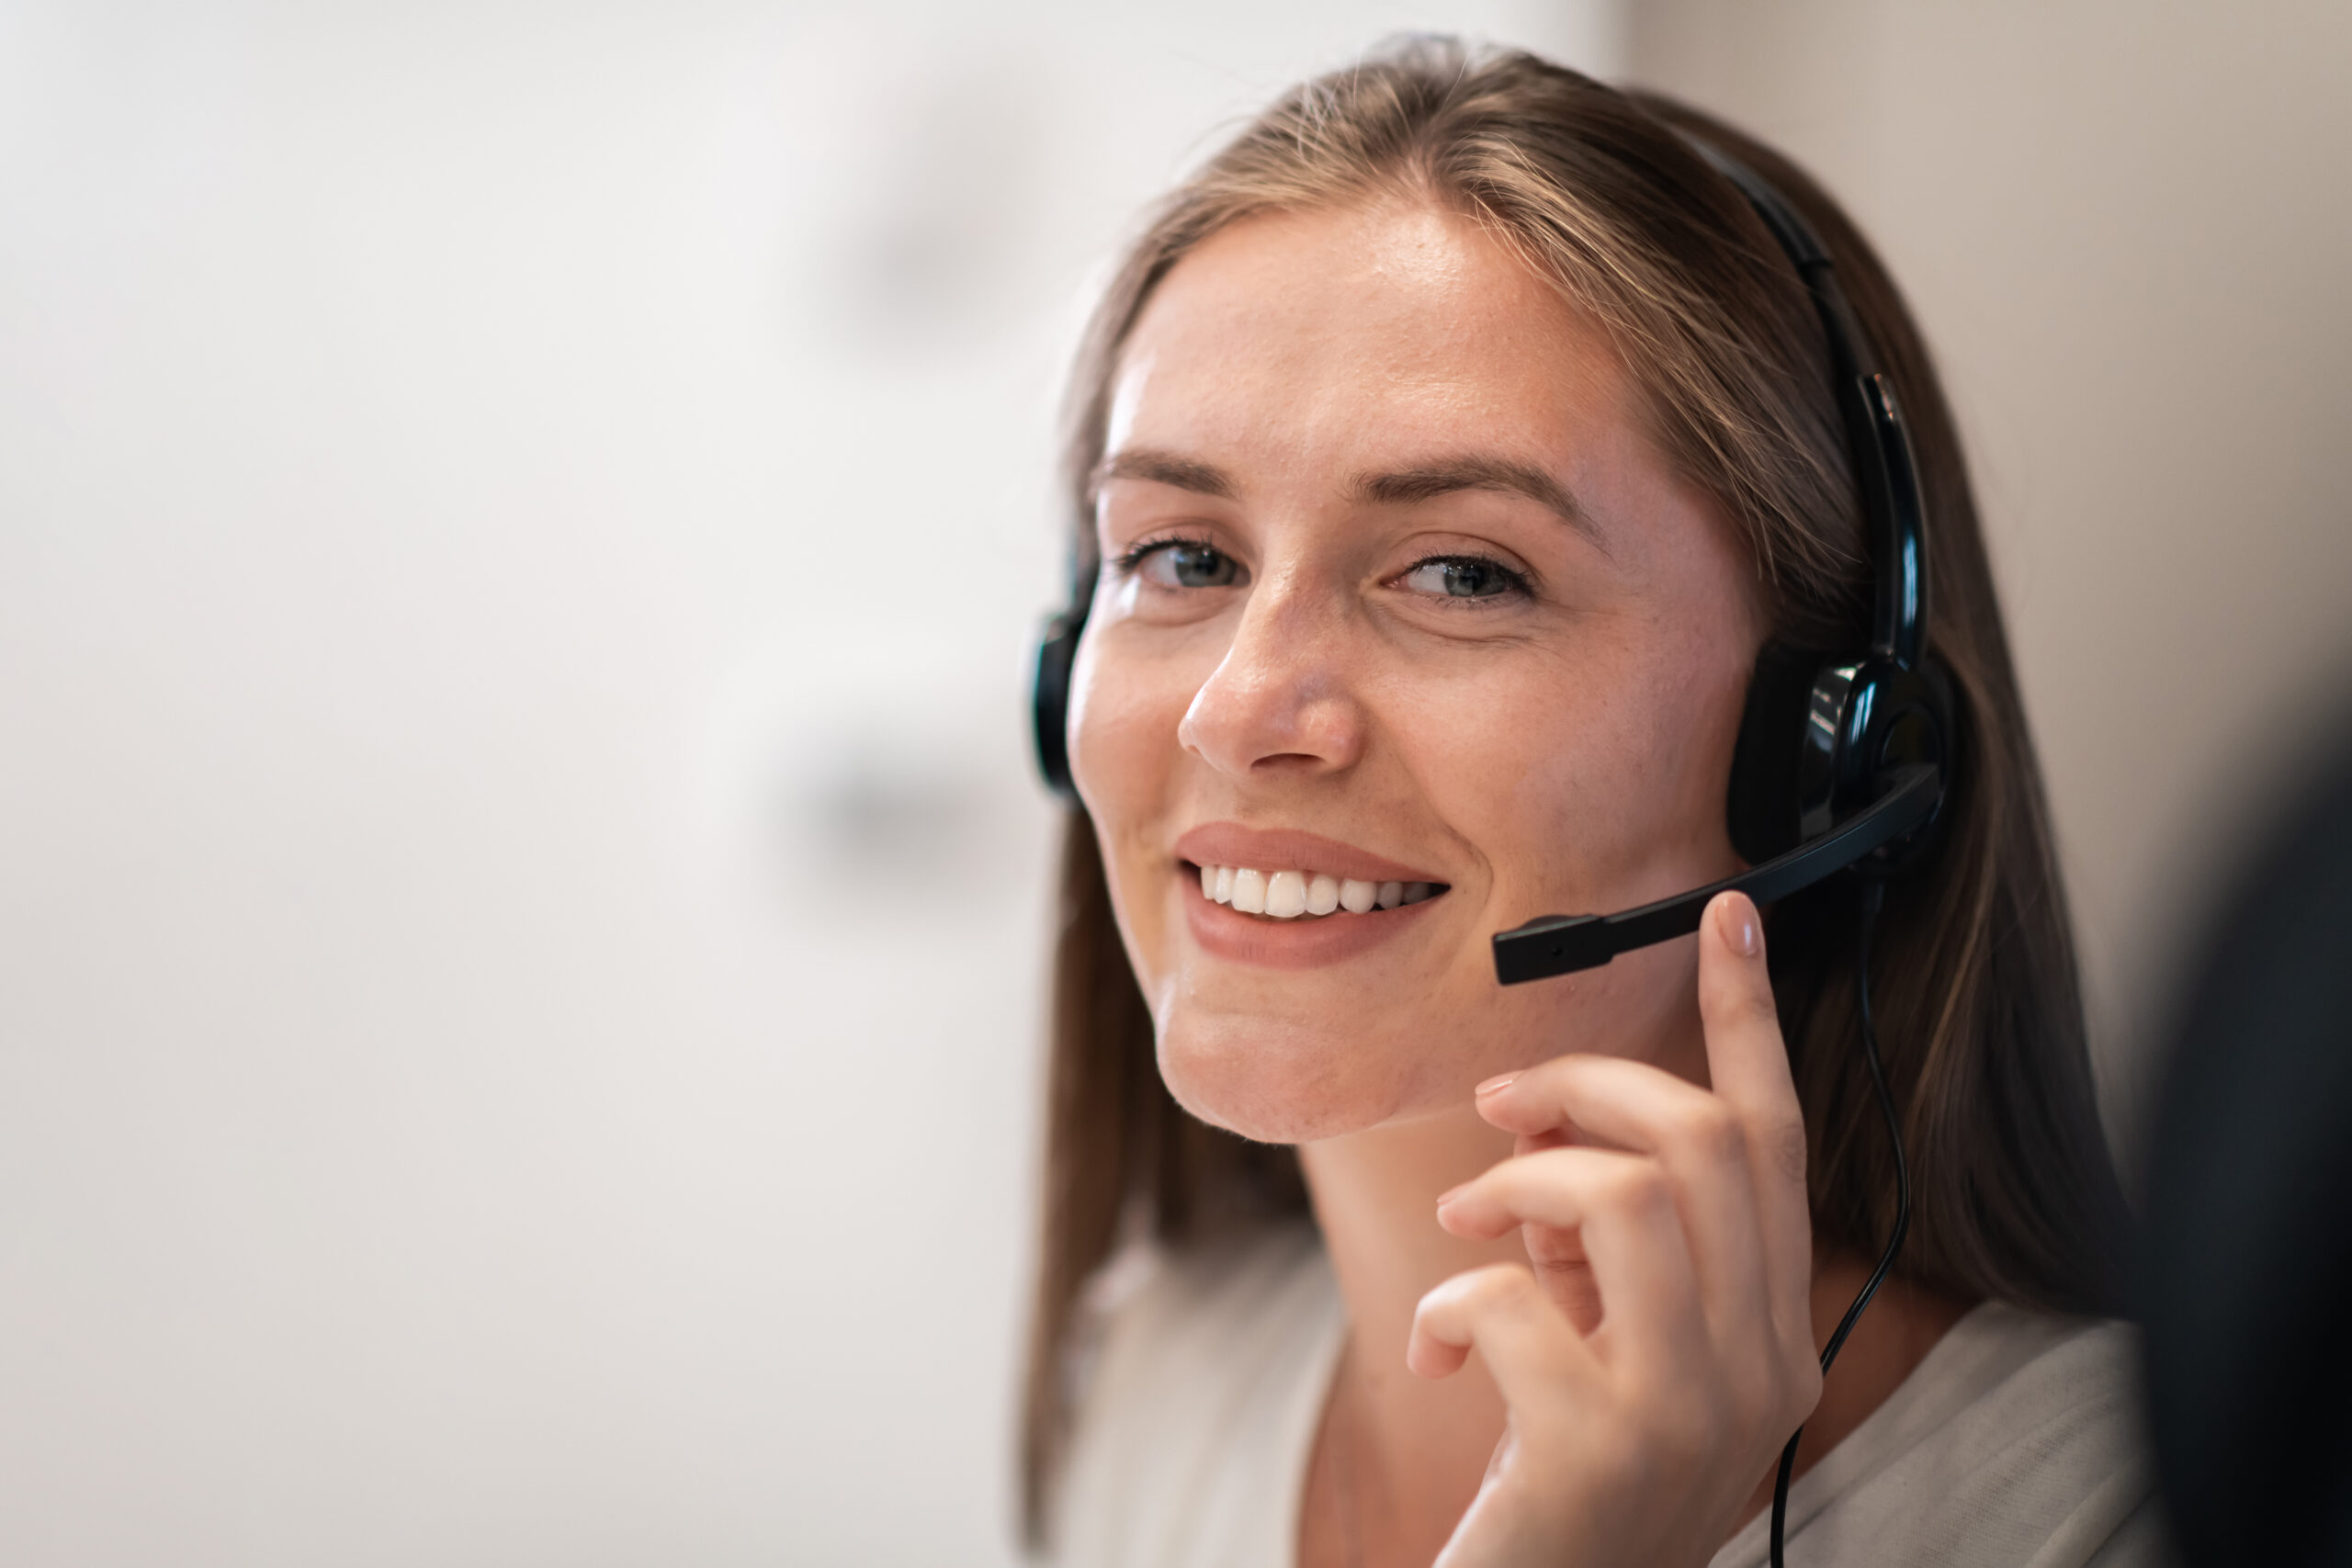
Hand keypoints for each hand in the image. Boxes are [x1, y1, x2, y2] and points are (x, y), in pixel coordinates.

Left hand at [1407, 891, 1819, 1567]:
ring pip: (1629, 1195)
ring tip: (1467, 1231)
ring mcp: (1694, 1413)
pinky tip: (1439, 1352)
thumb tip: (1548, 1136)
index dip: (1749, 1018)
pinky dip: (1454, 1302)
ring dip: (1521, 1185)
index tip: (1725, 914)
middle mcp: (1766, 1370)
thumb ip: (1610, 1251)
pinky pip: (1517, 1298)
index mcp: (1776, 1335)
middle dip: (1586, 1088)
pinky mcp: (1602, 1450)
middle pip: (1704, 1142)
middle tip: (1498, 1113)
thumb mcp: (1609, 1350)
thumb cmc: (1558, 1481)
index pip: (1777, 1143)